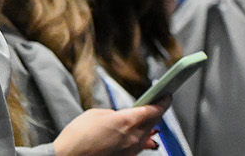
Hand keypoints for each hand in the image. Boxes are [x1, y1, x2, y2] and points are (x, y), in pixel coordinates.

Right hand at [51, 99, 168, 155]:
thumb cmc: (78, 135)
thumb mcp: (95, 114)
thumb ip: (114, 114)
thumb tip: (122, 117)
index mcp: (127, 120)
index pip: (154, 110)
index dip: (163, 102)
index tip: (166, 96)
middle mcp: (133, 136)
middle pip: (153, 122)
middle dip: (155, 113)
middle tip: (155, 105)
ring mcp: (131, 149)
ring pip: (148, 135)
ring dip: (149, 127)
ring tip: (148, 120)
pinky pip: (140, 146)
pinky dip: (141, 139)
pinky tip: (139, 137)